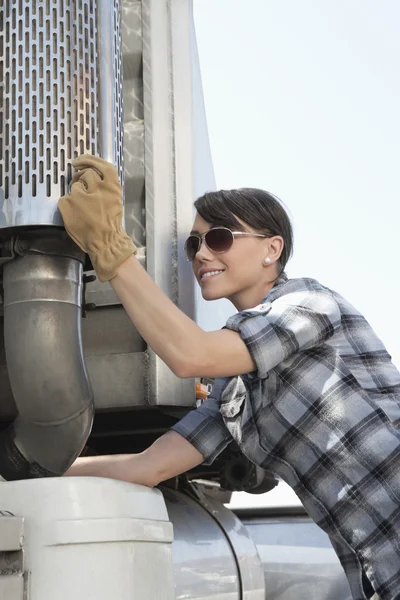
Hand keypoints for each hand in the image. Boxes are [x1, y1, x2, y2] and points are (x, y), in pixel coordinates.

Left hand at [58, 155, 136, 281]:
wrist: (106, 242)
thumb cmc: (110, 223)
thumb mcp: (115, 200)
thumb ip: (105, 186)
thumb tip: (88, 174)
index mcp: (112, 187)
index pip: (101, 165)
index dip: (89, 159)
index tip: (79, 161)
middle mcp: (97, 188)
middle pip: (86, 174)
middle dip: (83, 180)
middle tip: (82, 188)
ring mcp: (81, 196)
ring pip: (74, 186)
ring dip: (76, 194)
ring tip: (82, 208)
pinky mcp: (68, 205)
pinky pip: (64, 198)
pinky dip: (67, 205)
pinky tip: (75, 214)